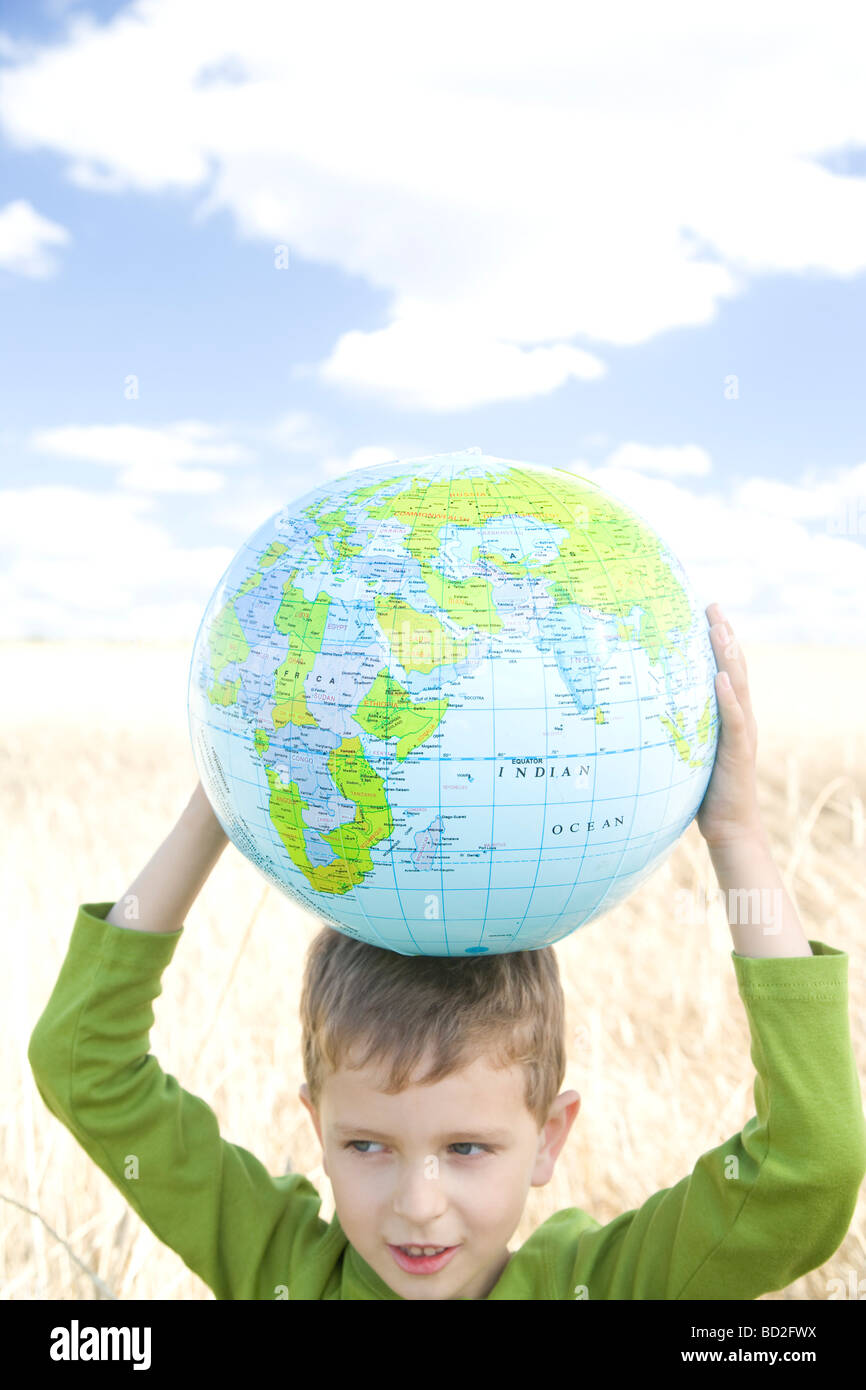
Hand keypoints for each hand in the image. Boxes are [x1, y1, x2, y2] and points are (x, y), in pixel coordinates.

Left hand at [695, 603, 763, 848]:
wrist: (730, 826)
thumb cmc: (706, 791)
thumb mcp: (689, 751)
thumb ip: (679, 728)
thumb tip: (647, 710)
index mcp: (730, 715)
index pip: (727, 669)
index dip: (720, 640)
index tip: (708, 611)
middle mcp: (741, 718)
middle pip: (737, 668)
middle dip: (726, 636)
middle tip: (713, 607)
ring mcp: (742, 733)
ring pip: (739, 687)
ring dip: (730, 657)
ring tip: (720, 630)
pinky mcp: (738, 752)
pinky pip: (735, 721)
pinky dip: (730, 699)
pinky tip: (722, 679)